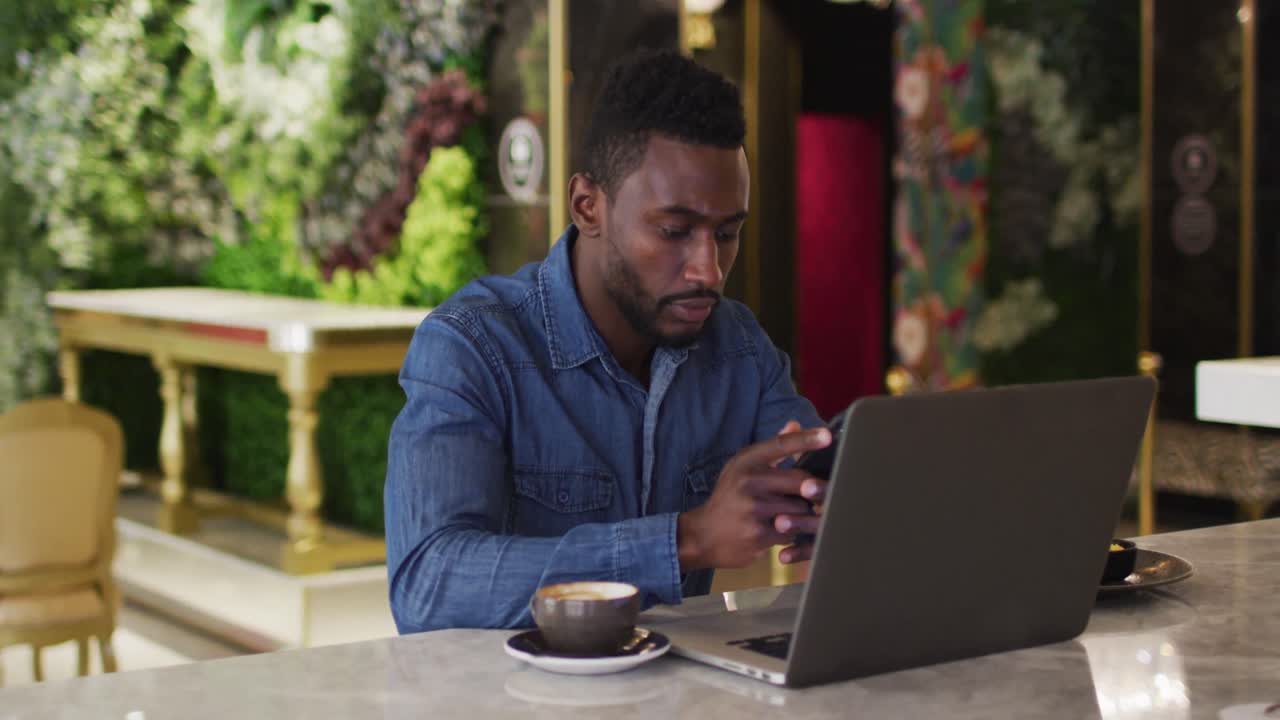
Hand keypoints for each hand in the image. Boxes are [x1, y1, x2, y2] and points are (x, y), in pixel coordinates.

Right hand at [677, 421, 829, 570]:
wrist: (703, 535)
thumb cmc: (729, 497)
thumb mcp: (742, 467)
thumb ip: (772, 448)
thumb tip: (795, 424)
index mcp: (746, 461)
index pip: (780, 444)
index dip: (806, 439)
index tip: (827, 436)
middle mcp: (748, 481)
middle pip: (800, 480)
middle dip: (814, 488)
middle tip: (820, 492)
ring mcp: (753, 509)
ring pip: (800, 508)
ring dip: (804, 512)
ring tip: (797, 513)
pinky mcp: (759, 534)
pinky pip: (792, 531)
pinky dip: (794, 532)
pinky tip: (785, 530)